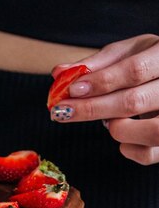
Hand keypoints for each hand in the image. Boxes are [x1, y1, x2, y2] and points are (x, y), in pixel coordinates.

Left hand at [50, 34, 158, 164]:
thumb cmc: (151, 63)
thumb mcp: (130, 53)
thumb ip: (97, 64)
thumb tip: (59, 73)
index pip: (134, 70)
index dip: (101, 81)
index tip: (71, 89)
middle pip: (134, 102)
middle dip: (92, 108)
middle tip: (63, 111)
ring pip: (149, 132)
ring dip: (118, 129)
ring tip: (107, 121)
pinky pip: (151, 154)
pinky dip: (129, 149)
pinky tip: (122, 136)